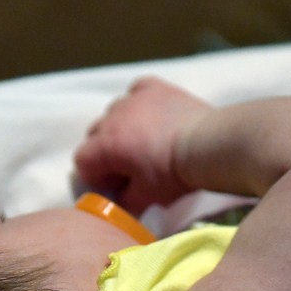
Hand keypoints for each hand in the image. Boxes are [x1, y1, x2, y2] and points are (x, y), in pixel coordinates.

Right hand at [74, 77, 211, 213]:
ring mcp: (132, 99)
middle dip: (107, 153)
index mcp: (105, 145)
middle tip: (131, 167)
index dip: (97, 176)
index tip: (118, 185)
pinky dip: (139, 104)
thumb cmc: (174, 174)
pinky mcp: (153, 88)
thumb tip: (116, 203)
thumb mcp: (145, 198)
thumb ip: (123, 202)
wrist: (208, 145)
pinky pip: (135, 92)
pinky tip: (152, 116)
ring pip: (113, 113)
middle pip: (94, 136)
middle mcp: (112, 118)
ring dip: (122, 128)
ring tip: (145, 142)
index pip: (82, 161)